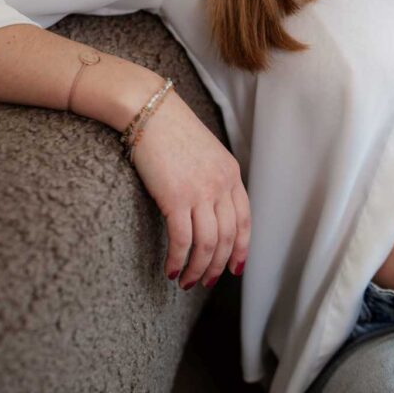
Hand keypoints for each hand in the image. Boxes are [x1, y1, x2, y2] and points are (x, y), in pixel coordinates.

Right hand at [129, 89, 250, 288]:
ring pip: (207, 245)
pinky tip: (170, 269)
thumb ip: (213, 178)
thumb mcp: (205, 152)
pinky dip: (178, 260)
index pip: (244, 220)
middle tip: (205, 283)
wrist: (149, 109)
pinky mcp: (176, 197)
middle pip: (227, 237)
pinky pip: (182, 240)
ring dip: (197, 270)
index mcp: (231, 173)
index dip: (241, 248)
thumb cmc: (170, 130)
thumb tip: (210, 210)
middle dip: (218, 266)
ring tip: (185, 281)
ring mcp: (201, 191)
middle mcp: (221, 184)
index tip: (234, 268)